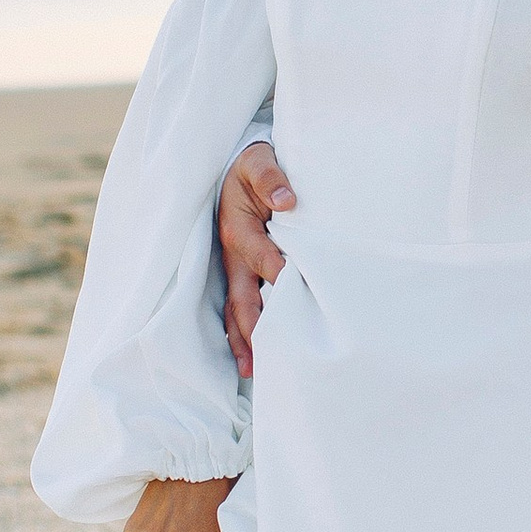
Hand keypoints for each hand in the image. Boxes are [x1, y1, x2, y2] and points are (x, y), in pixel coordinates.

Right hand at [218, 141, 294, 374]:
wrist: (241, 164)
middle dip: (251, 330)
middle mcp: (233, 254)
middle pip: (241, 299)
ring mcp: (235, 266)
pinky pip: (240, 303)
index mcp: (239, 229)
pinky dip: (245, 329)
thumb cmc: (255, 165)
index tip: (297, 293)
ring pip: (237, 308)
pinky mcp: (241, 270)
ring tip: (251, 370)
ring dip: (243, 338)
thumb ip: (272, 178)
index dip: (278, 276)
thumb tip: (289, 201)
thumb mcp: (259, 161)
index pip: (262, 258)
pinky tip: (256, 353)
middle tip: (258, 363)